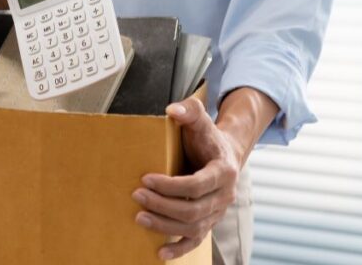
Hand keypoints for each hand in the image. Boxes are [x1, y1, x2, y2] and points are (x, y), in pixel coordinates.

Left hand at [132, 97, 242, 260]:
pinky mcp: (208, 222)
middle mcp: (224, 195)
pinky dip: (179, 249)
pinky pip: (196, 241)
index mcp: (224, 171)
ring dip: (164, 226)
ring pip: (192, 228)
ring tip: (140, 217)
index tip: (146, 178)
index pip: (196, 185)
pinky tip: (160, 253)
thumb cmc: (206, 138)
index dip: (170, 185)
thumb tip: (173, 110)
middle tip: (137, 195)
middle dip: (162, 205)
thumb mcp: (200, 120)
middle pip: (192, 210)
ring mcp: (217, 212)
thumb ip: (190, 110)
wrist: (223, 153)